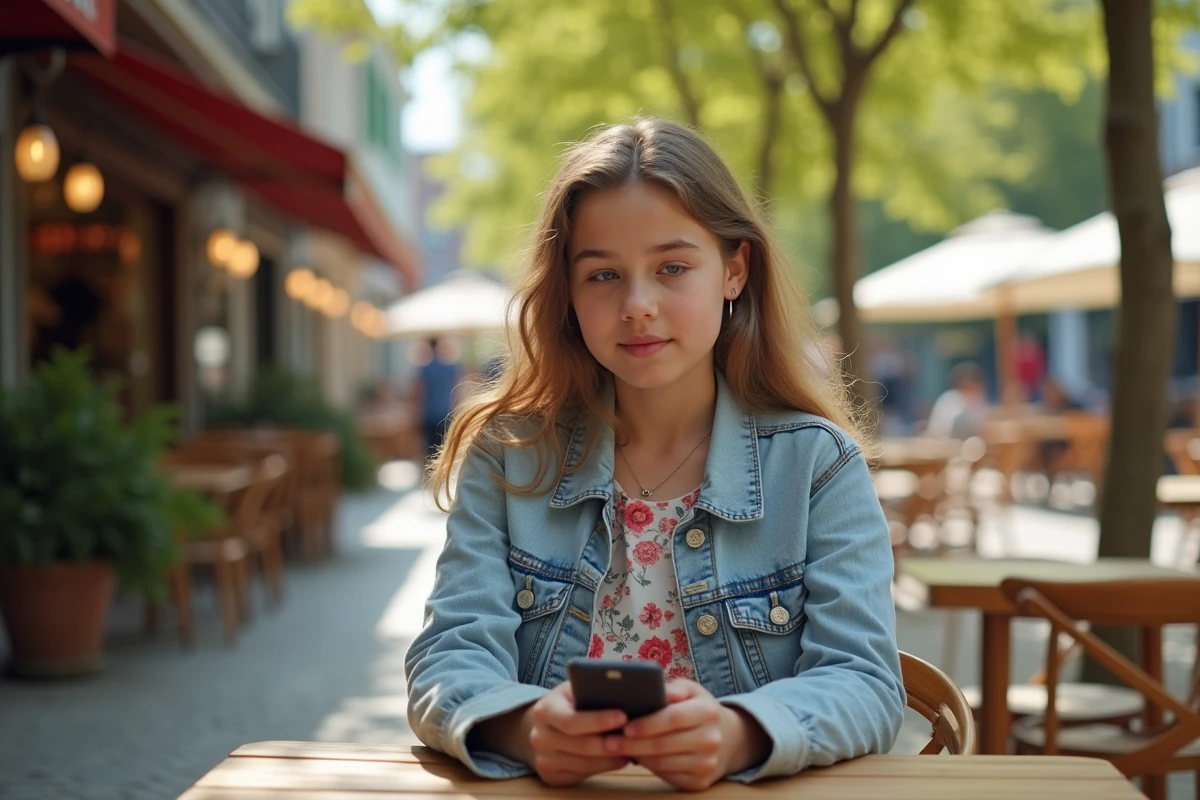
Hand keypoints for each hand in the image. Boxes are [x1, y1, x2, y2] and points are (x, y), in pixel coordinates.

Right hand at [527, 680, 630, 785]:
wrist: (541, 726)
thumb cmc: (567, 703)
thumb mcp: (573, 689)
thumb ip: (591, 689)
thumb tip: (624, 689)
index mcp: (545, 710)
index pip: (571, 720)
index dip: (598, 720)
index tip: (623, 716)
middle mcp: (539, 736)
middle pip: (581, 745)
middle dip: (610, 743)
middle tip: (635, 738)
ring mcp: (543, 758)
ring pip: (585, 763)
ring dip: (611, 758)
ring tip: (633, 749)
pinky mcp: (551, 775)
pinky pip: (582, 774)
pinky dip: (604, 767)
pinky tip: (619, 759)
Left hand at [602, 680, 770, 791]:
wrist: (727, 738)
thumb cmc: (697, 708)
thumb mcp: (690, 690)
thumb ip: (672, 688)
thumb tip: (654, 688)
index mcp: (708, 711)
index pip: (674, 718)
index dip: (648, 723)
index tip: (624, 725)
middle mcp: (711, 739)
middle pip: (665, 745)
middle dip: (633, 744)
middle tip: (608, 741)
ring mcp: (707, 763)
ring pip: (663, 763)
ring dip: (637, 756)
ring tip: (616, 749)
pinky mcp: (700, 782)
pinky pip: (667, 776)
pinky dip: (649, 767)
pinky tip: (636, 758)